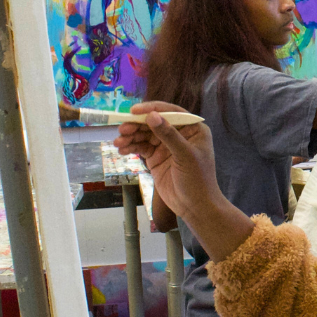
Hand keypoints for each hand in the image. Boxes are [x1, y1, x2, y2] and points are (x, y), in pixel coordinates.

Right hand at [115, 101, 216, 224]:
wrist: (195, 206)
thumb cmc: (198, 180)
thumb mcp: (185, 156)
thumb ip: (169, 135)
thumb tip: (152, 116)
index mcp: (193, 129)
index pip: (171, 113)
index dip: (153, 109)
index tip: (134, 110)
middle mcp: (179, 134)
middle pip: (154, 123)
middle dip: (137, 125)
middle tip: (122, 129)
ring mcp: (166, 146)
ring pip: (145, 135)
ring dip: (131, 137)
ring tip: (118, 142)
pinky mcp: (156, 158)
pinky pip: (141, 147)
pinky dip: (131, 147)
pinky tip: (122, 149)